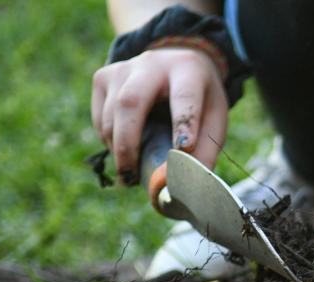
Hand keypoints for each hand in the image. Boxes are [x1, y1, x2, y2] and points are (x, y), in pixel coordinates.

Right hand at [91, 47, 227, 183]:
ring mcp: (123, 68)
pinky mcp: (102, 77)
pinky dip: (109, 142)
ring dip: (117, 149)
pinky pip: (99, 119)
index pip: (185, 96)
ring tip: (131, 173)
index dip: (184, 124)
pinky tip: (126, 150)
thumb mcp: (214, 120)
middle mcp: (152, 64)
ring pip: (109, 114)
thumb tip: (185, 185)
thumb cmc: (200, 101)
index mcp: (188, 70)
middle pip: (130, 102)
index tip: (183, 150)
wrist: (178, 64)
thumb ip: (205, 151)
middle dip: (128, 143)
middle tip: (130, 177)